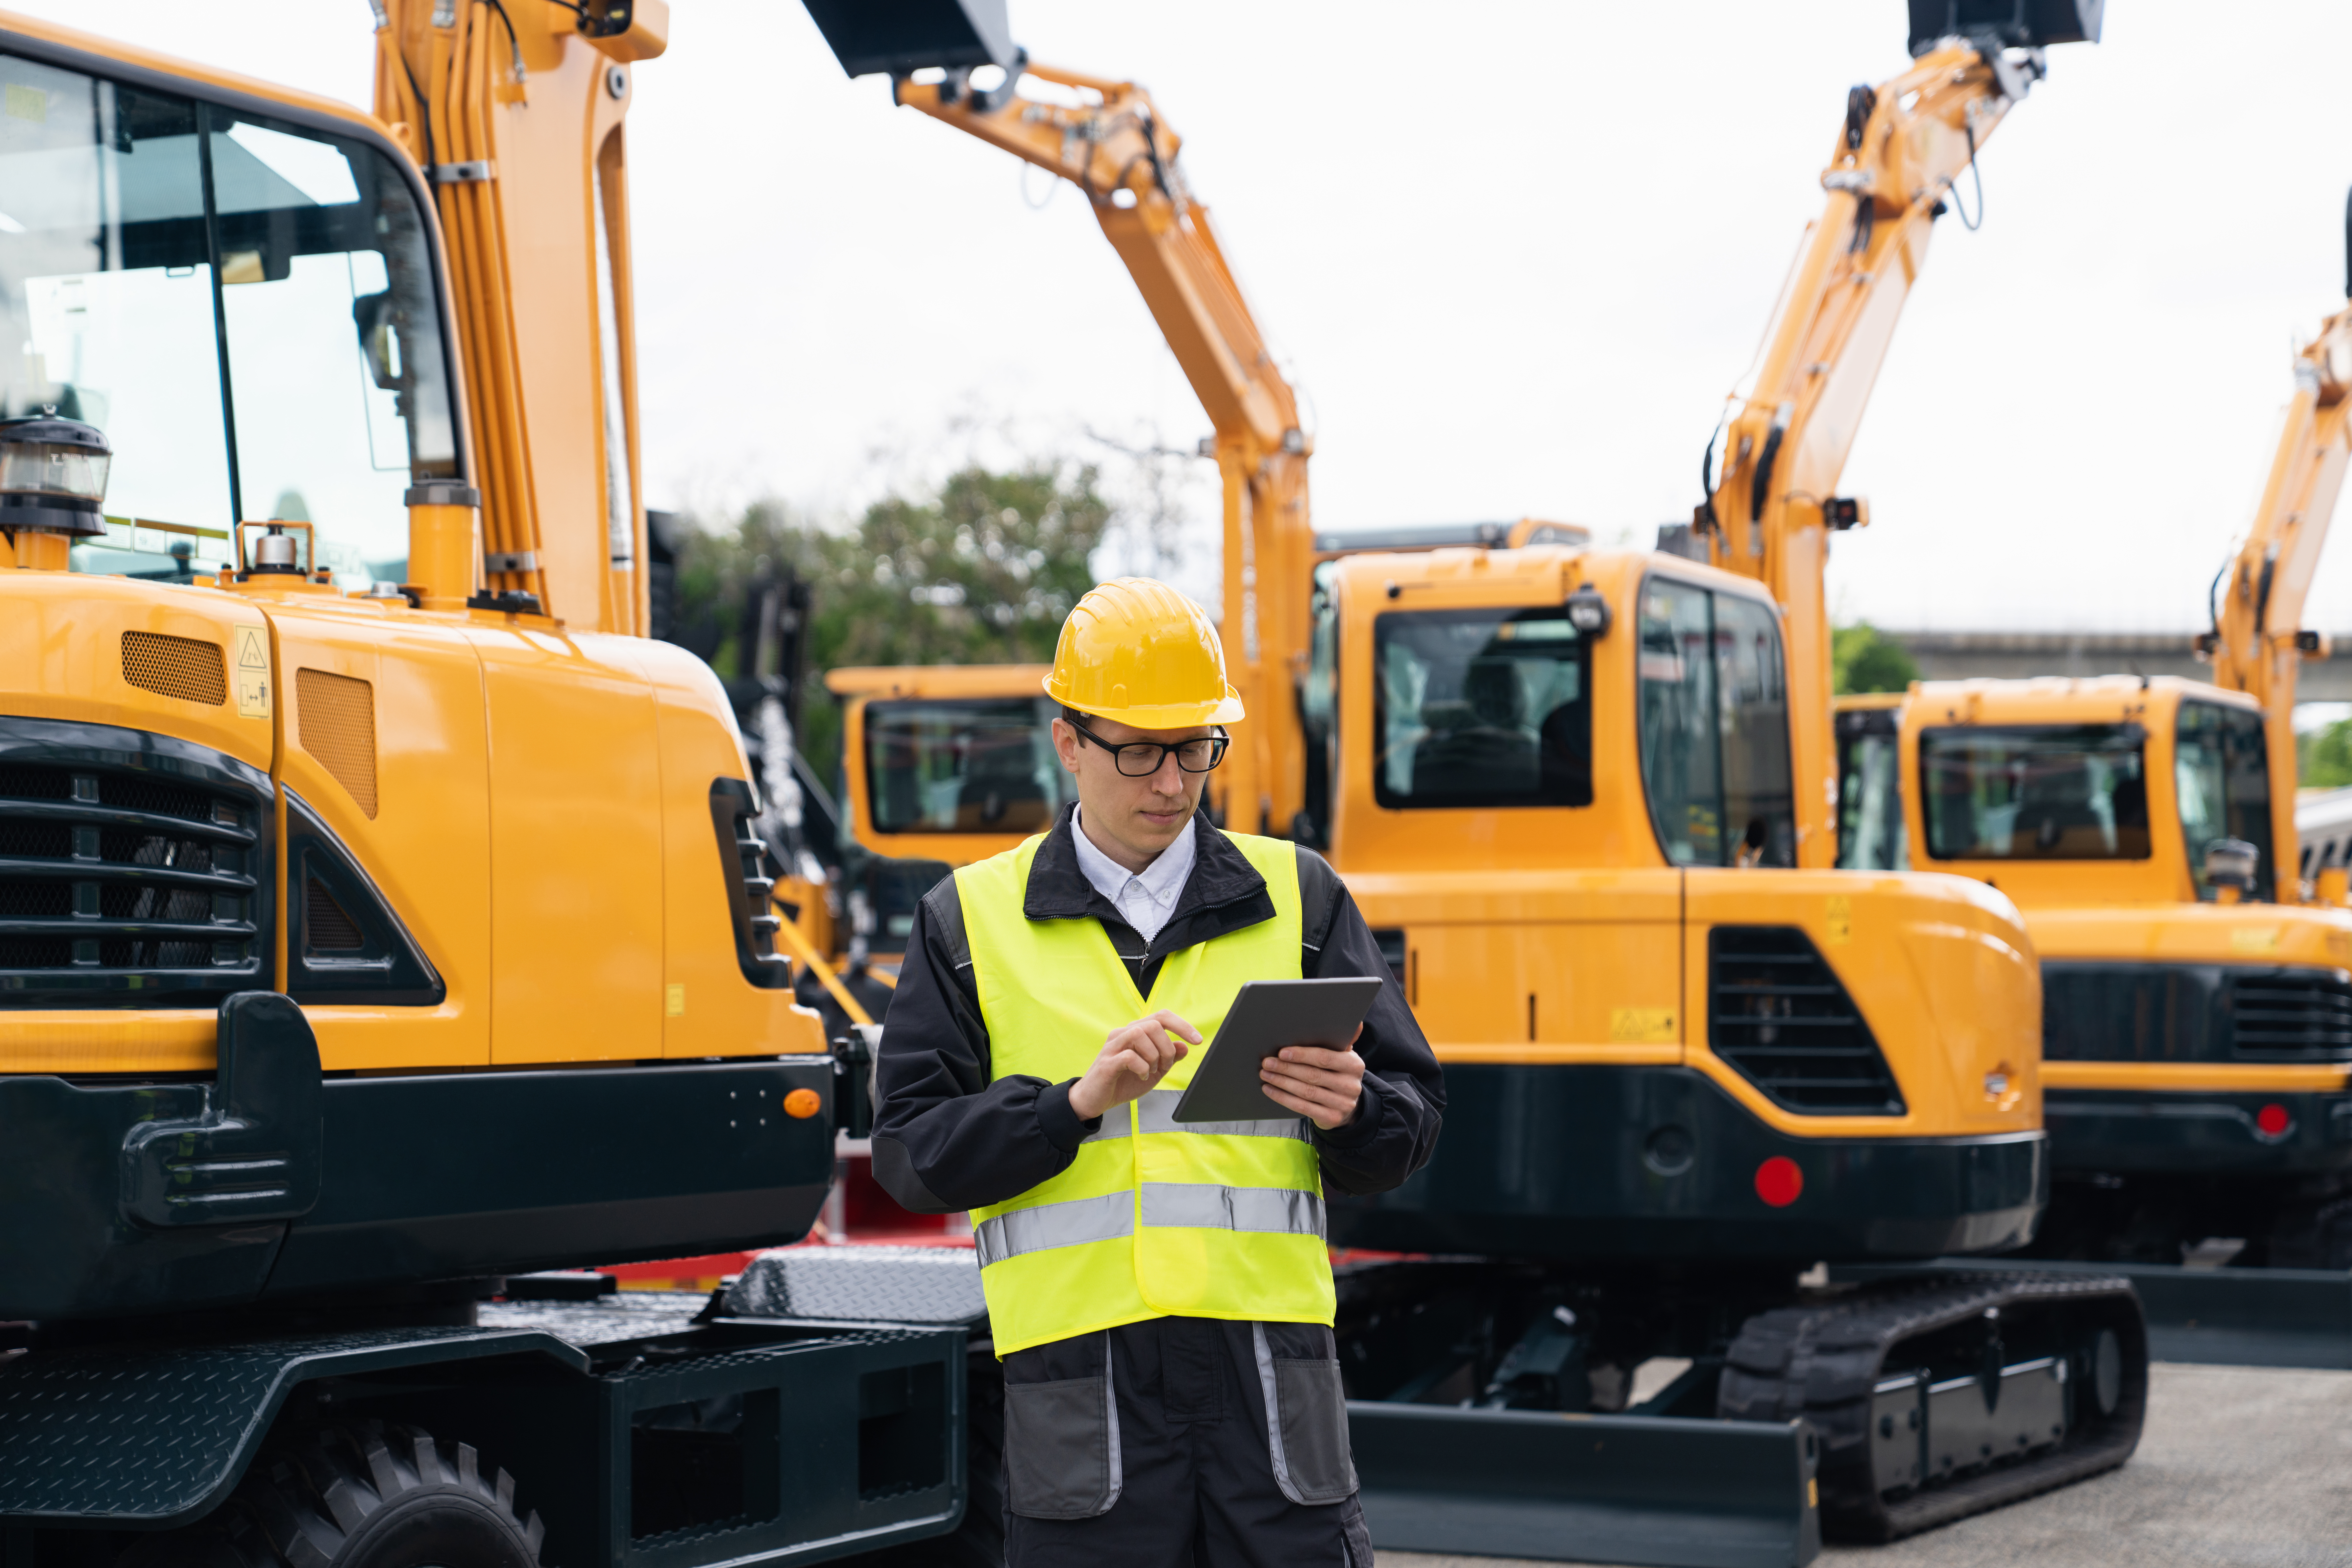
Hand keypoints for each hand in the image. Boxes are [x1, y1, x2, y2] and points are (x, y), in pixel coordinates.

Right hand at [1069, 1010, 1199, 1121]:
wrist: (1096, 1099)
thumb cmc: (1123, 1082)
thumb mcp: (1153, 1071)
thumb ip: (1168, 1058)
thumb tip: (1185, 1046)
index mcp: (1136, 1032)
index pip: (1162, 1016)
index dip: (1182, 1026)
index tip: (1198, 1040)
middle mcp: (1123, 1033)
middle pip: (1154, 1024)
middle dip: (1167, 1047)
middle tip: (1165, 1065)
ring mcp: (1113, 1046)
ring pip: (1141, 1033)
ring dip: (1154, 1055)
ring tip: (1151, 1071)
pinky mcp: (1107, 1062)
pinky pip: (1129, 1056)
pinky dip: (1142, 1067)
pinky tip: (1141, 1076)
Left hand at [1259, 1026, 1365, 1130]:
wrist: (1346, 1105)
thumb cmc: (1337, 1073)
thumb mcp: (1343, 1056)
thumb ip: (1342, 1040)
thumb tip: (1355, 1022)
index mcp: (1354, 1065)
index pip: (1325, 1058)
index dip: (1302, 1055)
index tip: (1282, 1052)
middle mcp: (1351, 1085)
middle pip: (1312, 1075)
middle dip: (1286, 1068)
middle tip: (1267, 1062)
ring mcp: (1342, 1104)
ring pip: (1305, 1091)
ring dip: (1281, 1082)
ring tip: (1265, 1074)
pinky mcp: (1332, 1118)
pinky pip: (1302, 1107)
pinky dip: (1283, 1098)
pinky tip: (1270, 1090)